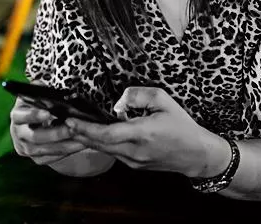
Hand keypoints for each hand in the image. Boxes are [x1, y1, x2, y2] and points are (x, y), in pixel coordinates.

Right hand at [10, 96, 87, 164]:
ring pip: (43, 151)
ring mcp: (25, 148)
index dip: (33, 115)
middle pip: (34, 137)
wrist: (39, 119)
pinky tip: (78, 145)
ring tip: (81, 139)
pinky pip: (50, 158)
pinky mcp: (35, 158)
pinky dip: (65, 152)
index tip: (47, 113)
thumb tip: (52, 91)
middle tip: (72, 128)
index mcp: (17, 115)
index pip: (21, 116)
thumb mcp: (40, 94)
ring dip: (64, 145)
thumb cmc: (42, 102)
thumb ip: (43, 92)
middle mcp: (18, 133)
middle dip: (55, 133)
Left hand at [66, 87, 230, 177]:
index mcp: (142, 134)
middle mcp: (134, 151)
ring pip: (104, 150)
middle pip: (99, 144)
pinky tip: (96, 134)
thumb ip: (139, 95)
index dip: (86, 128)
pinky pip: (113, 153)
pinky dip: (101, 144)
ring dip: (89, 139)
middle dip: (80, 134)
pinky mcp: (134, 165)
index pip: (106, 134)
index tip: (71, 121)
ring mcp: (133, 161)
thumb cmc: (182, 125)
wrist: (196, 154)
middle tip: (64, 123)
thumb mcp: (164, 100)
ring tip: (75, 127)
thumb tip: (119, 100)